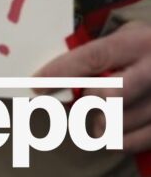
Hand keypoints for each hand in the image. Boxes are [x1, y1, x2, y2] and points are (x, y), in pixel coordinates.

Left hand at [35, 21, 150, 150]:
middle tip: (75, 105)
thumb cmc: (148, 47)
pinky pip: (142, 139)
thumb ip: (98, 52)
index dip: (62, 72)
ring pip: (123, 121)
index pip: (93, 58)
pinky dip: (121, 140)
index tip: (38, 84)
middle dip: (87, 103)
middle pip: (111, 94)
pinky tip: (111, 134)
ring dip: (100, 124)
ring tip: (94, 121)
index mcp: (137, 43)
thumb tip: (59, 73)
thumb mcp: (127, 35)